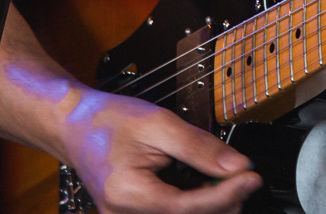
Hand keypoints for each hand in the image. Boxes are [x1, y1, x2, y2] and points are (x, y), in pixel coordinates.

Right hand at [57, 87, 260, 213]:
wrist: (74, 125)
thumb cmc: (108, 121)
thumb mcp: (158, 123)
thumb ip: (198, 146)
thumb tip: (236, 165)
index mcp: (128, 194)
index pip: (189, 207)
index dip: (226, 194)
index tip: (251, 178)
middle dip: (222, 201)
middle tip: (242, 176)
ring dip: (209, 204)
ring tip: (222, 177)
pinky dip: (193, 204)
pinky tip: (203, 184)